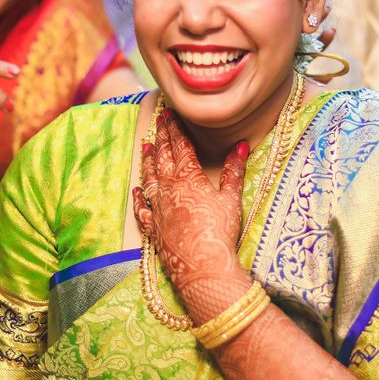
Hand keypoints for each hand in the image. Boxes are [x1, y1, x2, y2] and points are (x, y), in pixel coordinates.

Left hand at [132, 109, 248, 311]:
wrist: (202, 266)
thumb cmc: (220, 232)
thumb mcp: (231, 199)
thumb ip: (233, 171)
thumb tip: (240, 145)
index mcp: (189, 178)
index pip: (180, 147)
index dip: (175, 129)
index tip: (170, 113)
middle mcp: (169, 189)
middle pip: (163, 158)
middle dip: (161, 137)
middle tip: (158, 120)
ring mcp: (158, 209)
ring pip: (150, 178)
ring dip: (149, 161)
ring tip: (147, 146)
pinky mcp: (153, 228)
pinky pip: (142, 209)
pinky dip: (139, 198)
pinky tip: (137, 190)